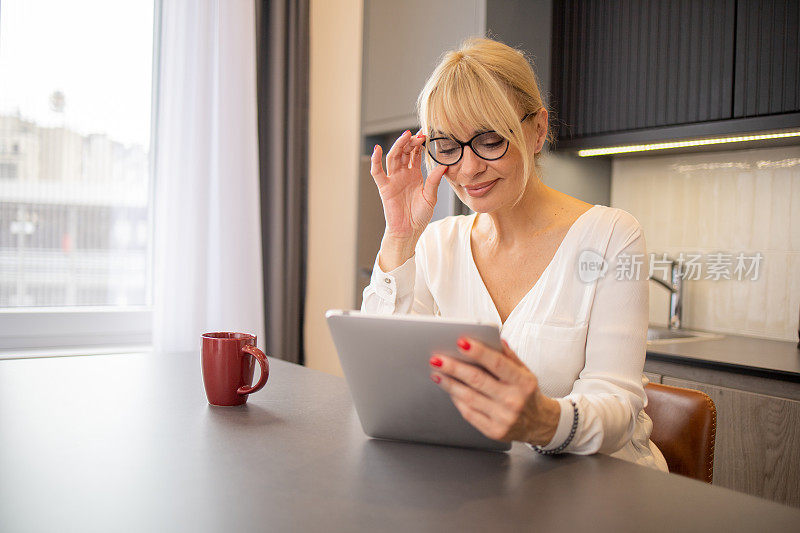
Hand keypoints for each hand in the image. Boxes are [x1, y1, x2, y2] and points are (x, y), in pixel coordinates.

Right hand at [370, 130, 448, 240]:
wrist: (409, 231)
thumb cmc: (419, 216)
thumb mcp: (430, 197)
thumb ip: (434, 181)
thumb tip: (444, 165)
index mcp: (414, 175)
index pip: (415, 154)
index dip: (419, 144)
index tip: (426, 135)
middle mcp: (403, 175)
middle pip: (403, 152)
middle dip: (409, 142)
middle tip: (418, 135)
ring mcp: (393, 180)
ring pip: (393, 158)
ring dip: (398, 146)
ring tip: (405, 137)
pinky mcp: (384, 187)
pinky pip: (377, 173)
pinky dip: (375, 161)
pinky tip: (377, 149)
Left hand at [429, 338, 560, 444]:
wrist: (539, 423)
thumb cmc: (527, 393)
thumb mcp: (525, 372)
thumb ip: (509, 356)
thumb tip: (494, 338)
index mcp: (523, 382)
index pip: (498, 363)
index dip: (479, 352)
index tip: (461, 342)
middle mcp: (514, 400)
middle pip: (478, 380)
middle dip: (454, 368)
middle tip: (437, 358)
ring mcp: (503, 418)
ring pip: (469, 397)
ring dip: (449, 383)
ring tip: (437, 372)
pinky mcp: (494, 431)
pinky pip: (469, 413)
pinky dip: (457, 399)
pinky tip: (449, 389)